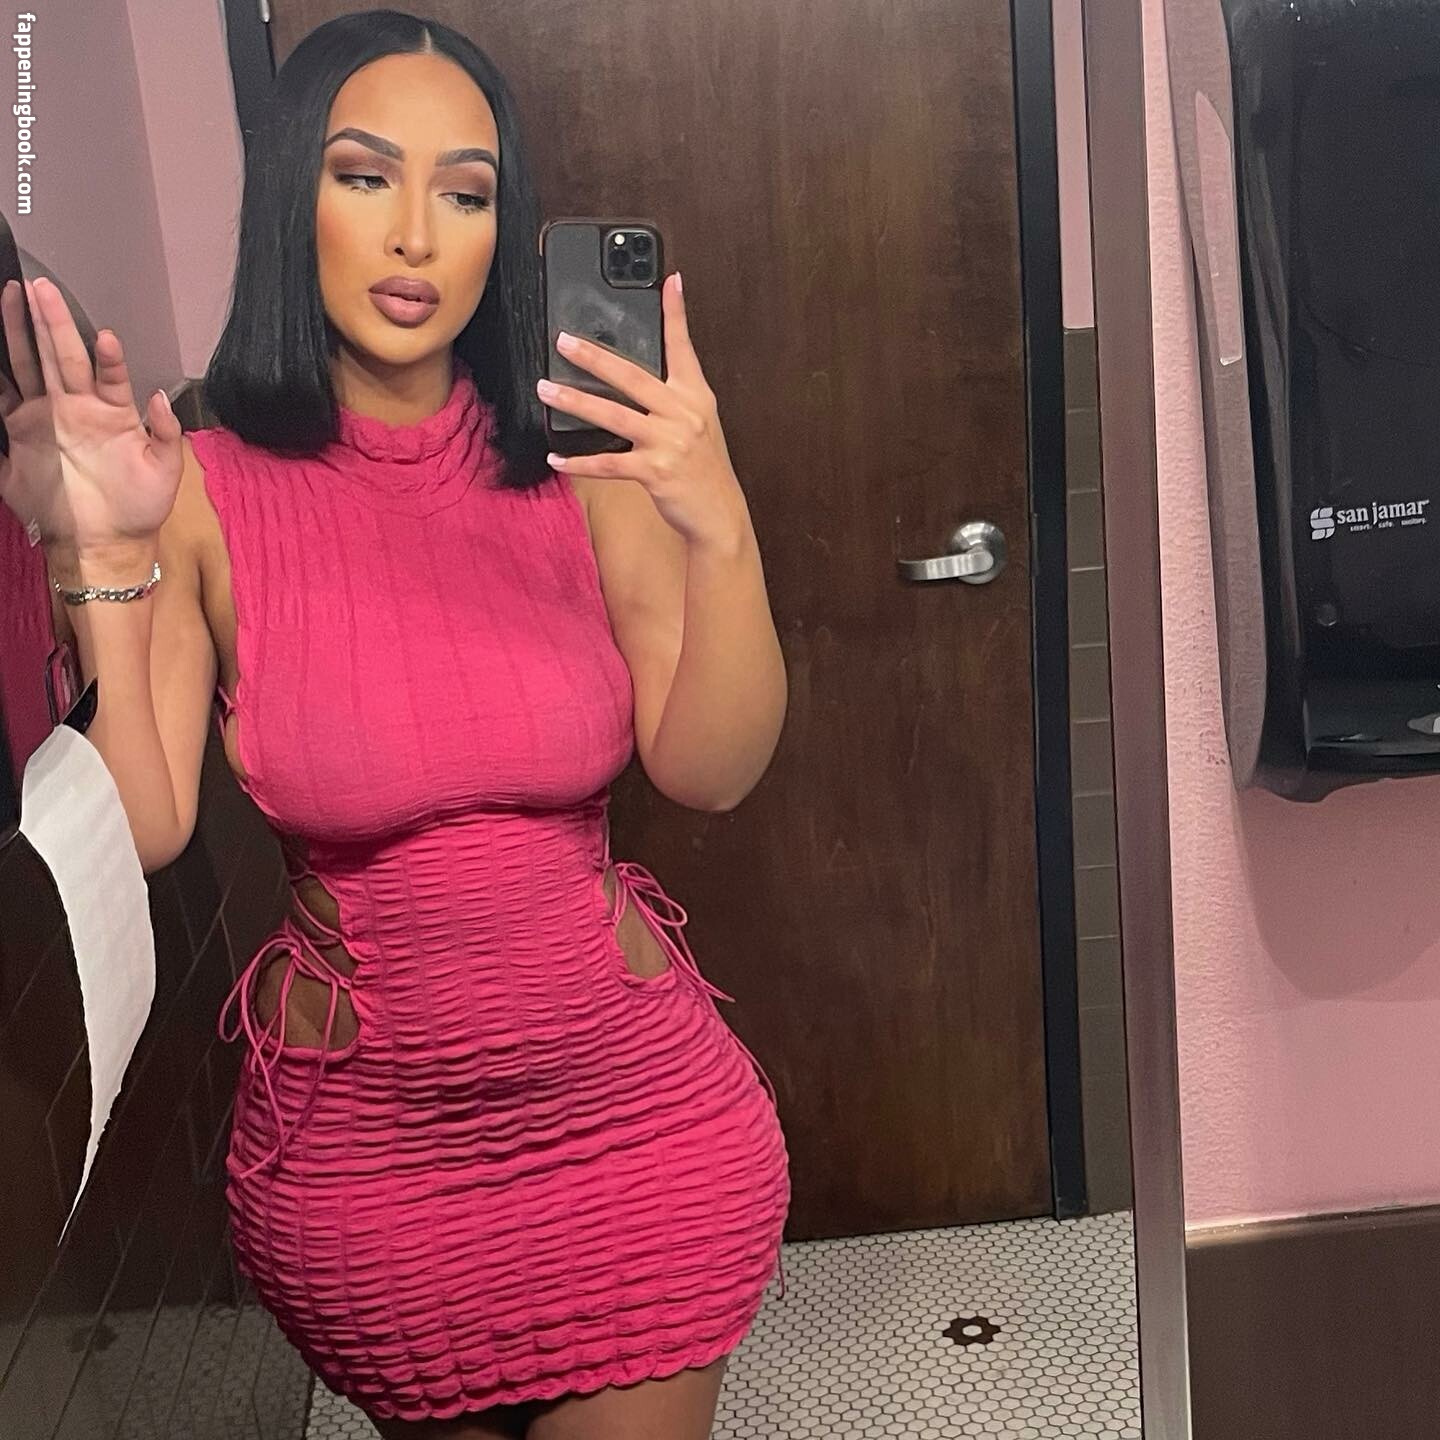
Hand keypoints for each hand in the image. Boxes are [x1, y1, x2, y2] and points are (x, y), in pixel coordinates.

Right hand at [0, 277, 183, 564]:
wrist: (102, 544)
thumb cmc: (137, 508)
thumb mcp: (164, 472)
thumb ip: (166, 434)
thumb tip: (160, 397)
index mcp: (112, 413)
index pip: (107, 373)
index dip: (105, 354)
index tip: (103, 335)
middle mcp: (77, 407)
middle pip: (61, 355)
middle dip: (52, 321)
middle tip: (40, 286)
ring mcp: (46, 416)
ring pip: (30, 364)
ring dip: (22, 331)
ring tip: (15, 294)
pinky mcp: (19, 433)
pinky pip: (4, 394)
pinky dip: (0, 373)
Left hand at [537, 273, 748, 551]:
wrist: (719, 515)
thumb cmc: (704, 470)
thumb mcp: (699, 425)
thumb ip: (675, 398)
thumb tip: (639, 380)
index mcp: (695, 397)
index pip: (683, 348)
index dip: (676, 313)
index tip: (669, 282)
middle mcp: (683, 414)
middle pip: (632, 376)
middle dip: (594, 356)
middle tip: (564, 340)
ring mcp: (669, 442)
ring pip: (613, 415)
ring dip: (574, 401)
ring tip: (546, 389)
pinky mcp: (655, 471)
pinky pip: (608, 464)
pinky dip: (579, 462)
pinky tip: (557, 458)